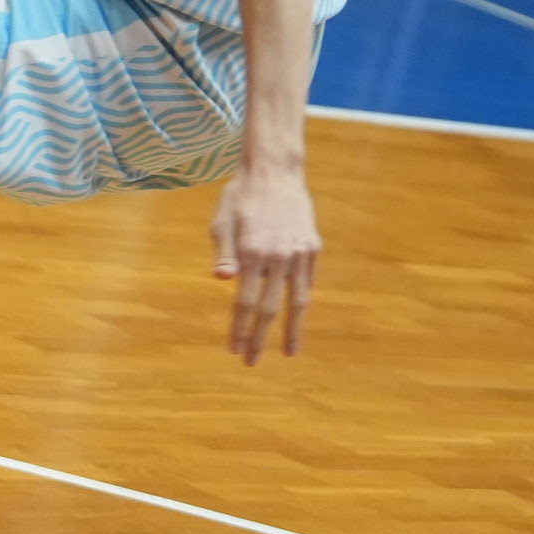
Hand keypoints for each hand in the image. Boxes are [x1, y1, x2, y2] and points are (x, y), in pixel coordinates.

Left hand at [210, 167, 318, 362]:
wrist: (274, 171)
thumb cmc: (240, 197)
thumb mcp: (222, 221)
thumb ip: (223, 252)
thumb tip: (221, 280)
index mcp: (251, 252)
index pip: (244, 301)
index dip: (238, 328)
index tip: (233, 349)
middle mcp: (277, 256)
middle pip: (269, 308)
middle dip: (259, 338)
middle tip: (251, 362)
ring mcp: (298, 253)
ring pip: (296, 301)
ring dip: (291, 330)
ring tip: (289, 352)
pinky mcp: (312, 247)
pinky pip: (306, 282)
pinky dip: (301, 302)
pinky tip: (296, 318)